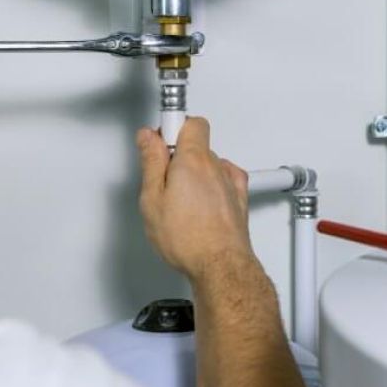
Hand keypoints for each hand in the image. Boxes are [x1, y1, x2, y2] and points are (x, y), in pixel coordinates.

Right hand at [137, 117, 254, 282]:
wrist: (220, 265)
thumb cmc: (189, 238)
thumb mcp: (152, 199)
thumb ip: (151, 162)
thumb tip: (148, 138)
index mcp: (192, 159)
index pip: (188, 121)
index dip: (170, 128)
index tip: (158, 140)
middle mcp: (215, 165)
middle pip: (196, 143)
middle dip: (178, 154)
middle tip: (162, 179)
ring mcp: (229, 181)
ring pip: (209, 163)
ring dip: (195, 173)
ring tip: (180, 200)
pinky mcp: (238, 198)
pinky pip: (224, 179)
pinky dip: (213, 185)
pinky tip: (201, 203)